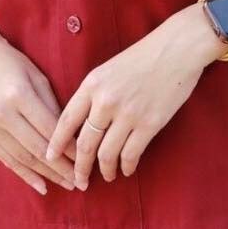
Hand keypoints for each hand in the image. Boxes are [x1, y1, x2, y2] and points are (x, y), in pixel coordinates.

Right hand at [0, 34, 78, 194]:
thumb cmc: (11, 62)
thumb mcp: (36, 76)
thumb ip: (51, 106)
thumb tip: (69, 136)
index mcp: (19, 94)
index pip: (49, 129)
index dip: (69, 147)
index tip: (86, 158)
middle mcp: (1, 113)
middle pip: (37, 148)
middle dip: (62, 167)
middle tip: (81, 181)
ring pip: (23, 158)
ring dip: (47, 174)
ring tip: (67, 183)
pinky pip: (7, 159)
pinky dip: (25, 174)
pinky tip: (42, 185)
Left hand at [43, 7, 216, 188]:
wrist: (177, 48)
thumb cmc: (143, 56)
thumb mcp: (109, 68)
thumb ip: (95, 93)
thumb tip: (82, 124)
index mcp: (92, 83)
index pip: (66, 120)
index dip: (56, 143)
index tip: (50, 157)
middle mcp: (106, 100)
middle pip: (84, 144)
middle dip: (79, 167)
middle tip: (79, 181)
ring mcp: (127, 114)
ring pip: (106, 155)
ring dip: (104, 171)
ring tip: (106, 176)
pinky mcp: (149, 124)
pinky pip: (130, 155)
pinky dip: (126, 167)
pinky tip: (126, 169)